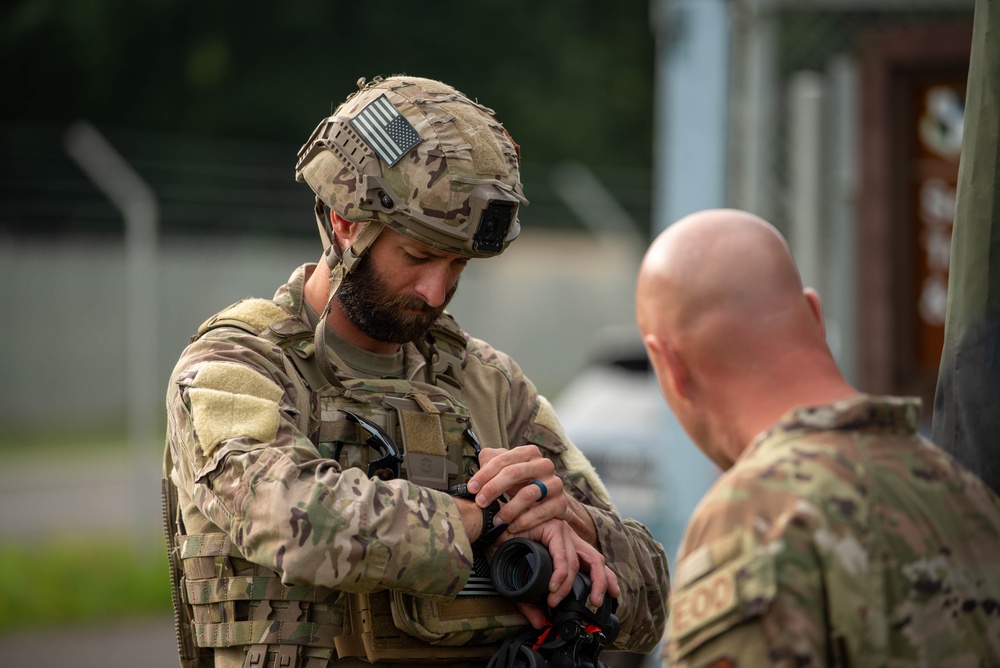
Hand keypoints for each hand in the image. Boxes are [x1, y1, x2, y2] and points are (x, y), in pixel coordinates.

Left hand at [467, 445, 566, 533]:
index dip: (484, 474)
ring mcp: (554, 484)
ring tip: (496, 520)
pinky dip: (524, 521)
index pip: (503, 460)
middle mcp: (544, 465)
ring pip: (529, 494)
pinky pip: (541, 512)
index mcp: (529, 453)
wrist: (550, 498)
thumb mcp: (508, 468)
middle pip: (514, 473)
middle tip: (480, 503)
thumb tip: (481, 460)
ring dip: (508, 509)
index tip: (471, 488)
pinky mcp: (561, 503)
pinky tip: (512, 526)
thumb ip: (492, 460)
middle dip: (493, 489)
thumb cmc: (524, 481)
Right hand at [491, 518, 619, 628]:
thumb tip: (539, 623)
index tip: (613, 595)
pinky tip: (552, 588)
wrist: (488, 527)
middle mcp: (567, 536)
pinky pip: (561, 556)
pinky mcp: (552, 528)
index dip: (606, 578)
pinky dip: (559, 575)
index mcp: (566, 544)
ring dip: (570, 585)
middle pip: (595, 559)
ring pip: (577, 562)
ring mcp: (561, 530)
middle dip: (602, 582)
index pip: (592, 561)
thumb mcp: (520, 577)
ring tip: (557, 600)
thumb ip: (530, 600)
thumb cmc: (503, 547)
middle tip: (597, 601)